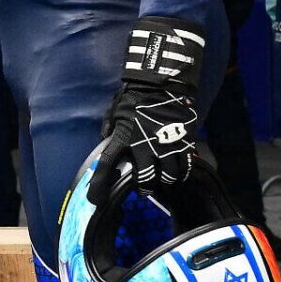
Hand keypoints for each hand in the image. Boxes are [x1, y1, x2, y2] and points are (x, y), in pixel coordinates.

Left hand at [87, 16, 208, 203]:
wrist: (162, 82)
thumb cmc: (134, 95)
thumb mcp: (114, 112)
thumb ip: (110, 129)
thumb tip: (106, 141)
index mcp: (123, 138)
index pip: (107, 166)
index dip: (99, 185)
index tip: (95, 199)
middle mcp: (144, 146)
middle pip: (145, 178)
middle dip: (144, 186)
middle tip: (144, 187)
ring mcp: (166, 145)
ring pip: (168, 176)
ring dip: (165, 181)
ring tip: (164, 179)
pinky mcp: (183, 142)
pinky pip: (185, 166)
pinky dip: (182, 172)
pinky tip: (179, 171)